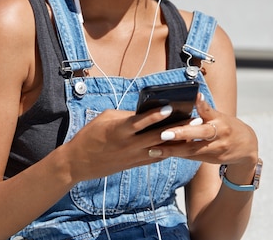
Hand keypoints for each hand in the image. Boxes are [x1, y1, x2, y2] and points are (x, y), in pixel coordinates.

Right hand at [62, 105, 181, 181]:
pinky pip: (155, 157)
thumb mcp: (106, 118)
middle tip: (194, 120)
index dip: (156, 115)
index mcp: (119, 130)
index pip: (141, 121)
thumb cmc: (91, 135)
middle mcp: (129, 144)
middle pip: (157, 136)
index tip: (170, 107)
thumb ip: (127, 114)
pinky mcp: (134, 164)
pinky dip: (168, 151)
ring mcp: (133, 156)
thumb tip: (145, 111)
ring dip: (177, 141)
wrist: (79, 162)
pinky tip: (180, 145)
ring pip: (160, 149)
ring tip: (193, 132)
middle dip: (177, 128)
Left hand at [147, 95, 258, 169]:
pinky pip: (192, 157)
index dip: (202, 103)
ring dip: (173, 150)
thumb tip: (189, 99)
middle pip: (200, 133)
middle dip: (181, 133)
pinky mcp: (212, 160)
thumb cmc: (228, 127)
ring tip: (154, 149)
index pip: (210, 110)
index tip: (195, 96)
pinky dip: (177, 154)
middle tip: (163, 133)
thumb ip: (205, 111)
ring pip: (193, 150)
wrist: (247, 148)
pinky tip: (161, 154)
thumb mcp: (220, 116)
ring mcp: (217, 149)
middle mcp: (220, 133)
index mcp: (220, 119)